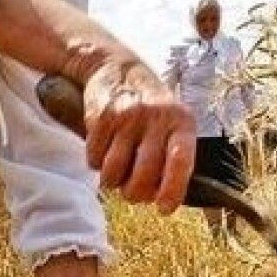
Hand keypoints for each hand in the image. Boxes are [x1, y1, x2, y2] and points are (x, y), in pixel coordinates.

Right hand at [82, 61, 195, 212]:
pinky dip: (96, 164)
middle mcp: (156, 119)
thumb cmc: (152, 110)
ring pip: (114, 172)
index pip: (181, 162)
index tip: (164, 208)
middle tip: (132, 192)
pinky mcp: (101, 118)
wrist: (116, 68)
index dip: (172, 190)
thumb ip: (174, 159)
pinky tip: (104, 153)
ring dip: (113, 182)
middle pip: (143, 176)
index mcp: (181, 123)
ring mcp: (127, 118)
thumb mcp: (173, 125)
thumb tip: (165, 200)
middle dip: (135, 194)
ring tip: (117, 174)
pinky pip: (94, 159)